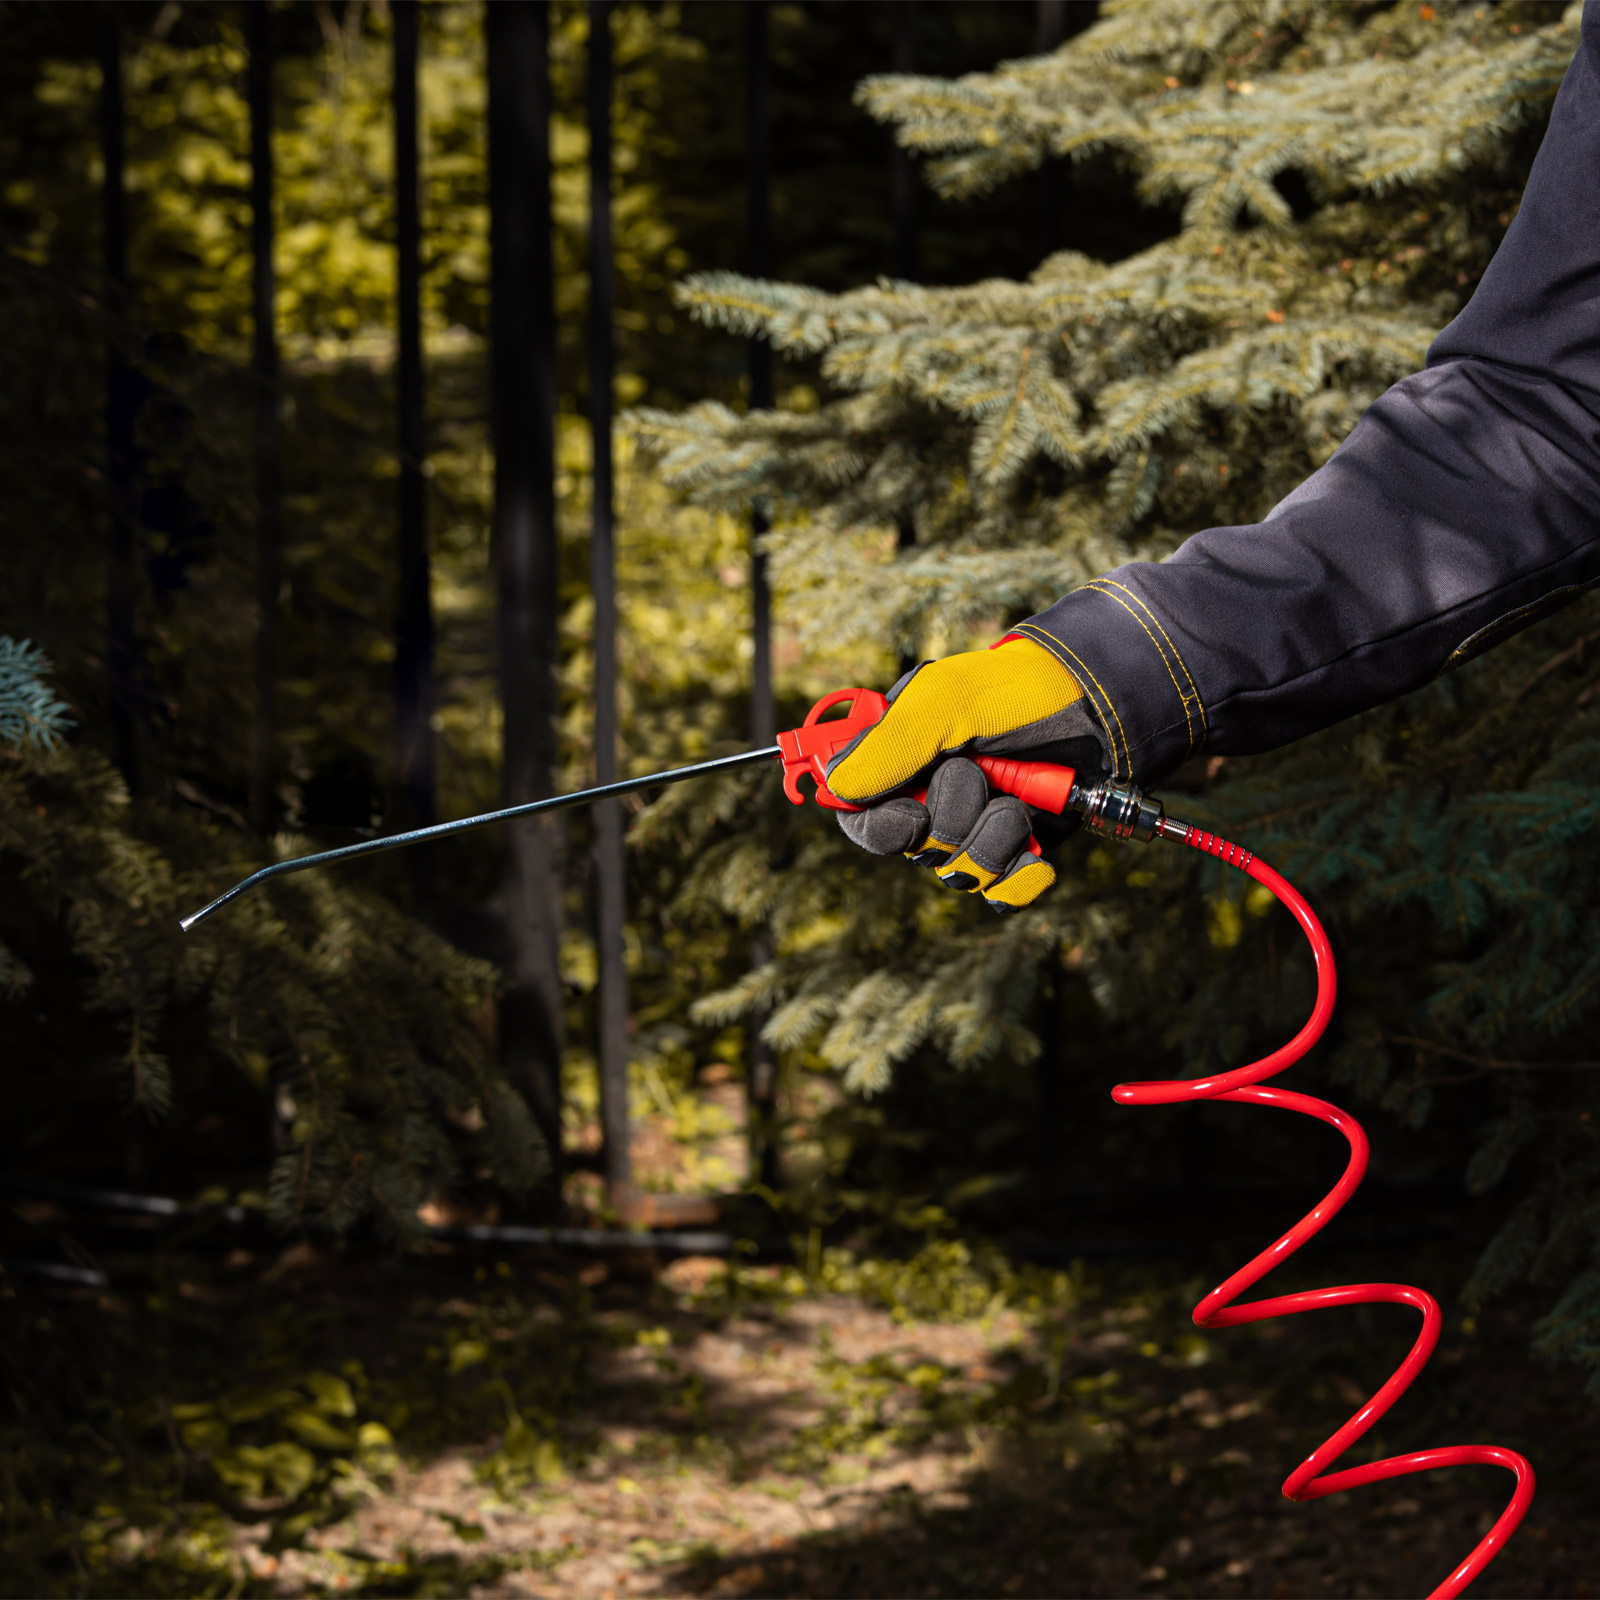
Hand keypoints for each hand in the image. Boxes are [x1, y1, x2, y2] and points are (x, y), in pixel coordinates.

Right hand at [825, 637, 1088, 910]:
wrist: (1094, 705)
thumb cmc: (1011, 692)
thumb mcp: (944, 702)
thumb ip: (888, 743)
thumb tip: (835, 787)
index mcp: (897, 764)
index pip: (858, 816)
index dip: (879, 828)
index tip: (911, 816)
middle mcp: (929, 802)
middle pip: (913, 851)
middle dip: (950, 819)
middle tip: (976, 774)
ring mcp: (973, 829)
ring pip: (960, 874)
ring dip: (992, 839)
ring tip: (1017, 803)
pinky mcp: (1014, 853)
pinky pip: (1001, 894)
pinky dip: (1020, 877)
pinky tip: (1036, 853)